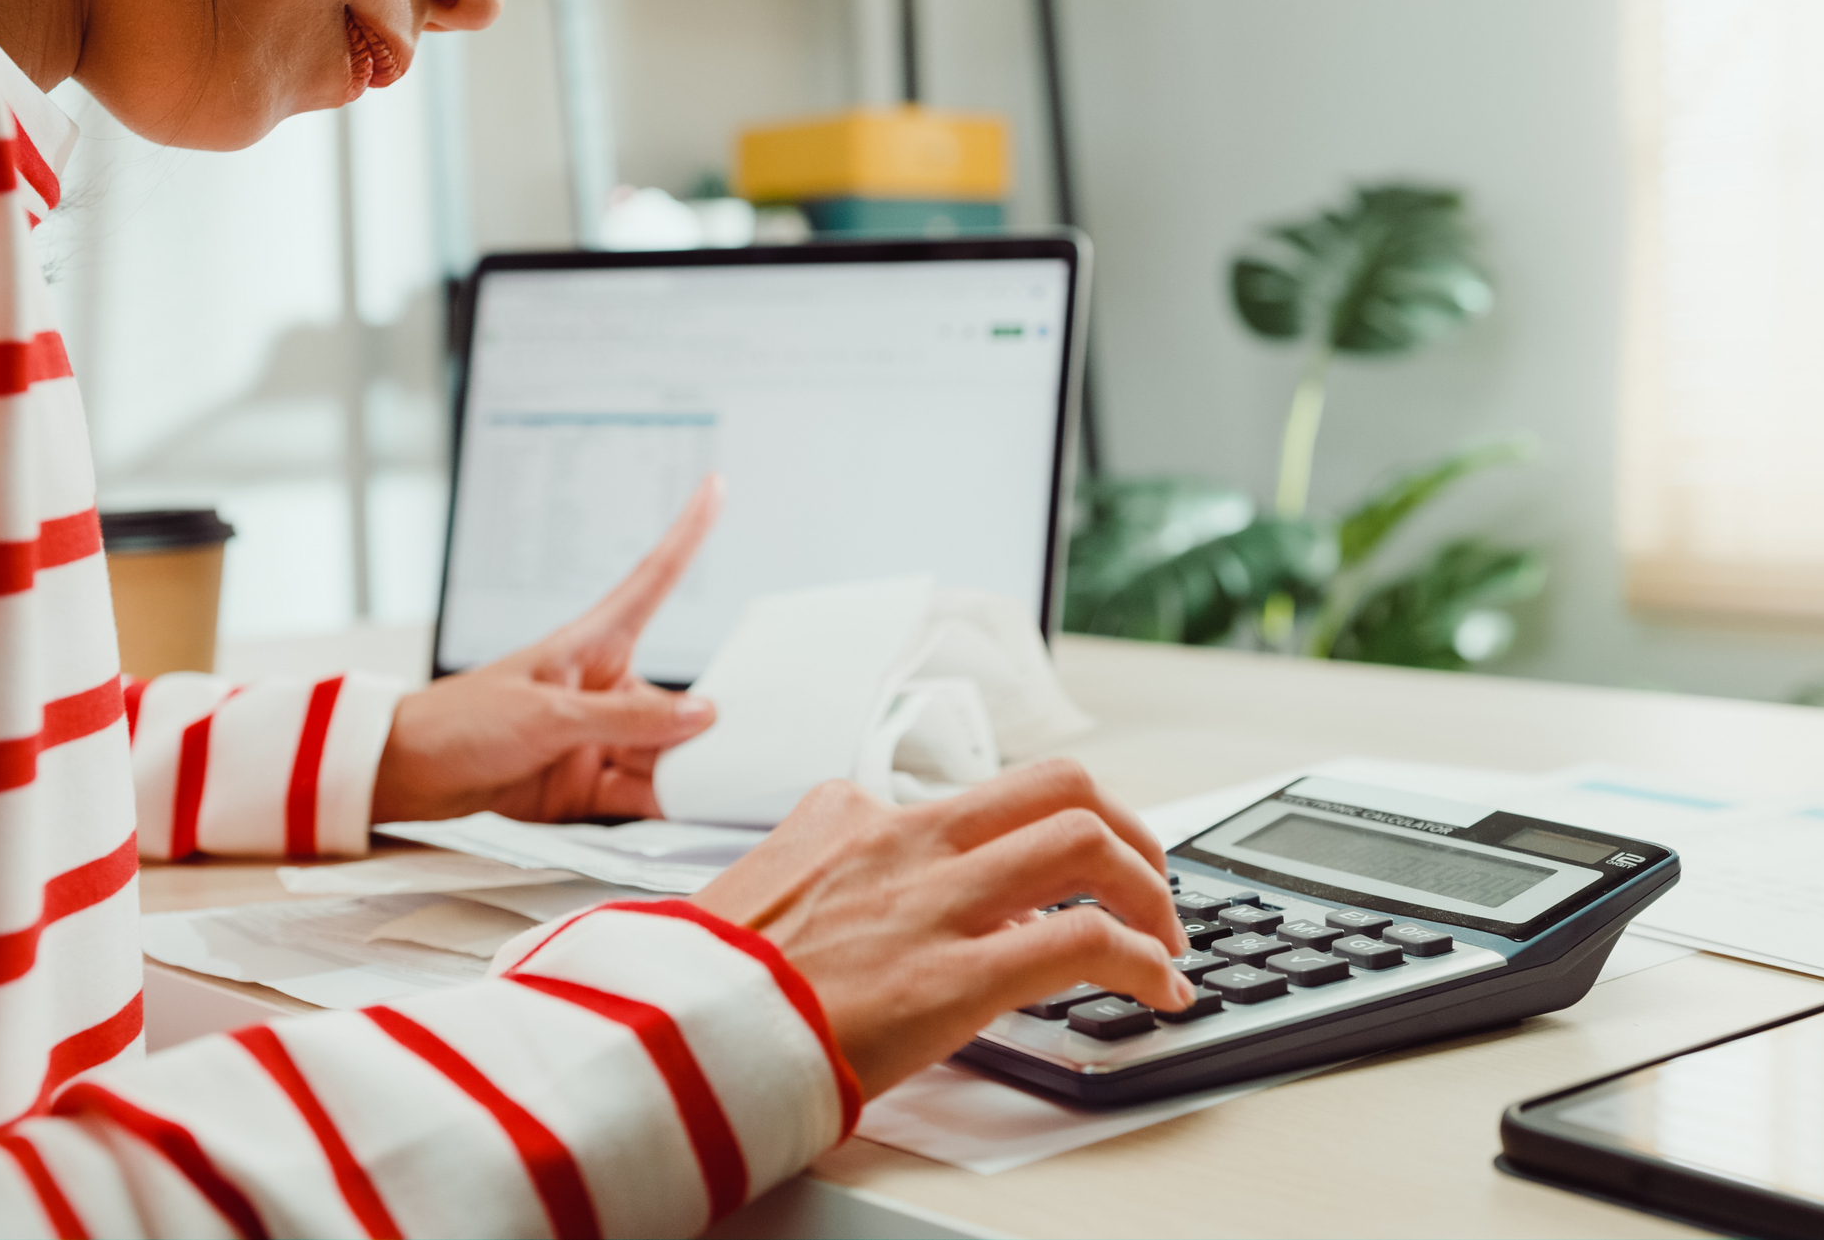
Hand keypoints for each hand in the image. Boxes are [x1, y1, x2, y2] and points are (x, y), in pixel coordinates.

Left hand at [371, 477, 723, 822]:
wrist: (407, 774)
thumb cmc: (462, 721)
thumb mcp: (548, 715)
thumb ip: (626, 721)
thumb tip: (700, 715)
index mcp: (591, 645)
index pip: (651, 580)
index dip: (687, 534)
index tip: (715, 486)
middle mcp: (603, 690)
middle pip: (676, 700)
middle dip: (710, 721)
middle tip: (753, 737)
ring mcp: (598, 739)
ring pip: (665, 753)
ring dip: (693, 769)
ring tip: (730, 781)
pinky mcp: (588, 784)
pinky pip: (642, 793)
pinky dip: (669, 802)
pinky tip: (697, 807)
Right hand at [690, 760, 1195, 1097]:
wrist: (657, 1040)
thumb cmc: (692, 986)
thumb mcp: (752, 896)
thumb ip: (815, 879)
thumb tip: (854, 903)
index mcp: (847, 817)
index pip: (970, 797)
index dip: (1033, 838)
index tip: (1054, 878)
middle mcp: (900, 840)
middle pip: (1057, 784)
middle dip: (1125, 828)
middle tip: (1144, 880)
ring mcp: (929, 901)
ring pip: (1085, 840)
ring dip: (1150, 888)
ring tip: (1165, 935)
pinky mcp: (952, 974)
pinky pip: (1085, 940)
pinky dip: (1144, 961)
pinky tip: (1160, 990)